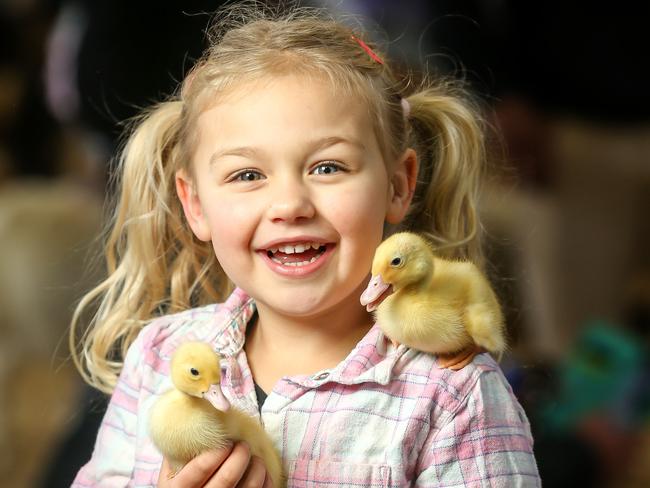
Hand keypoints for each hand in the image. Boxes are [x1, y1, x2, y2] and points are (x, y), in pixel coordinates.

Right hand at [157, 442, 272, 486]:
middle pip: (226, 480)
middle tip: (242, 445)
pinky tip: (263, 472)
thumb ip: (177, 452)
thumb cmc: (183, 484)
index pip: (196, 472)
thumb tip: (187, 419)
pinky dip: (265, 481)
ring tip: (256, 458)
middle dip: (239, 457)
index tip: (225, 444)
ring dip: (256, 469)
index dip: (214, 454)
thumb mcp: (172, 472)